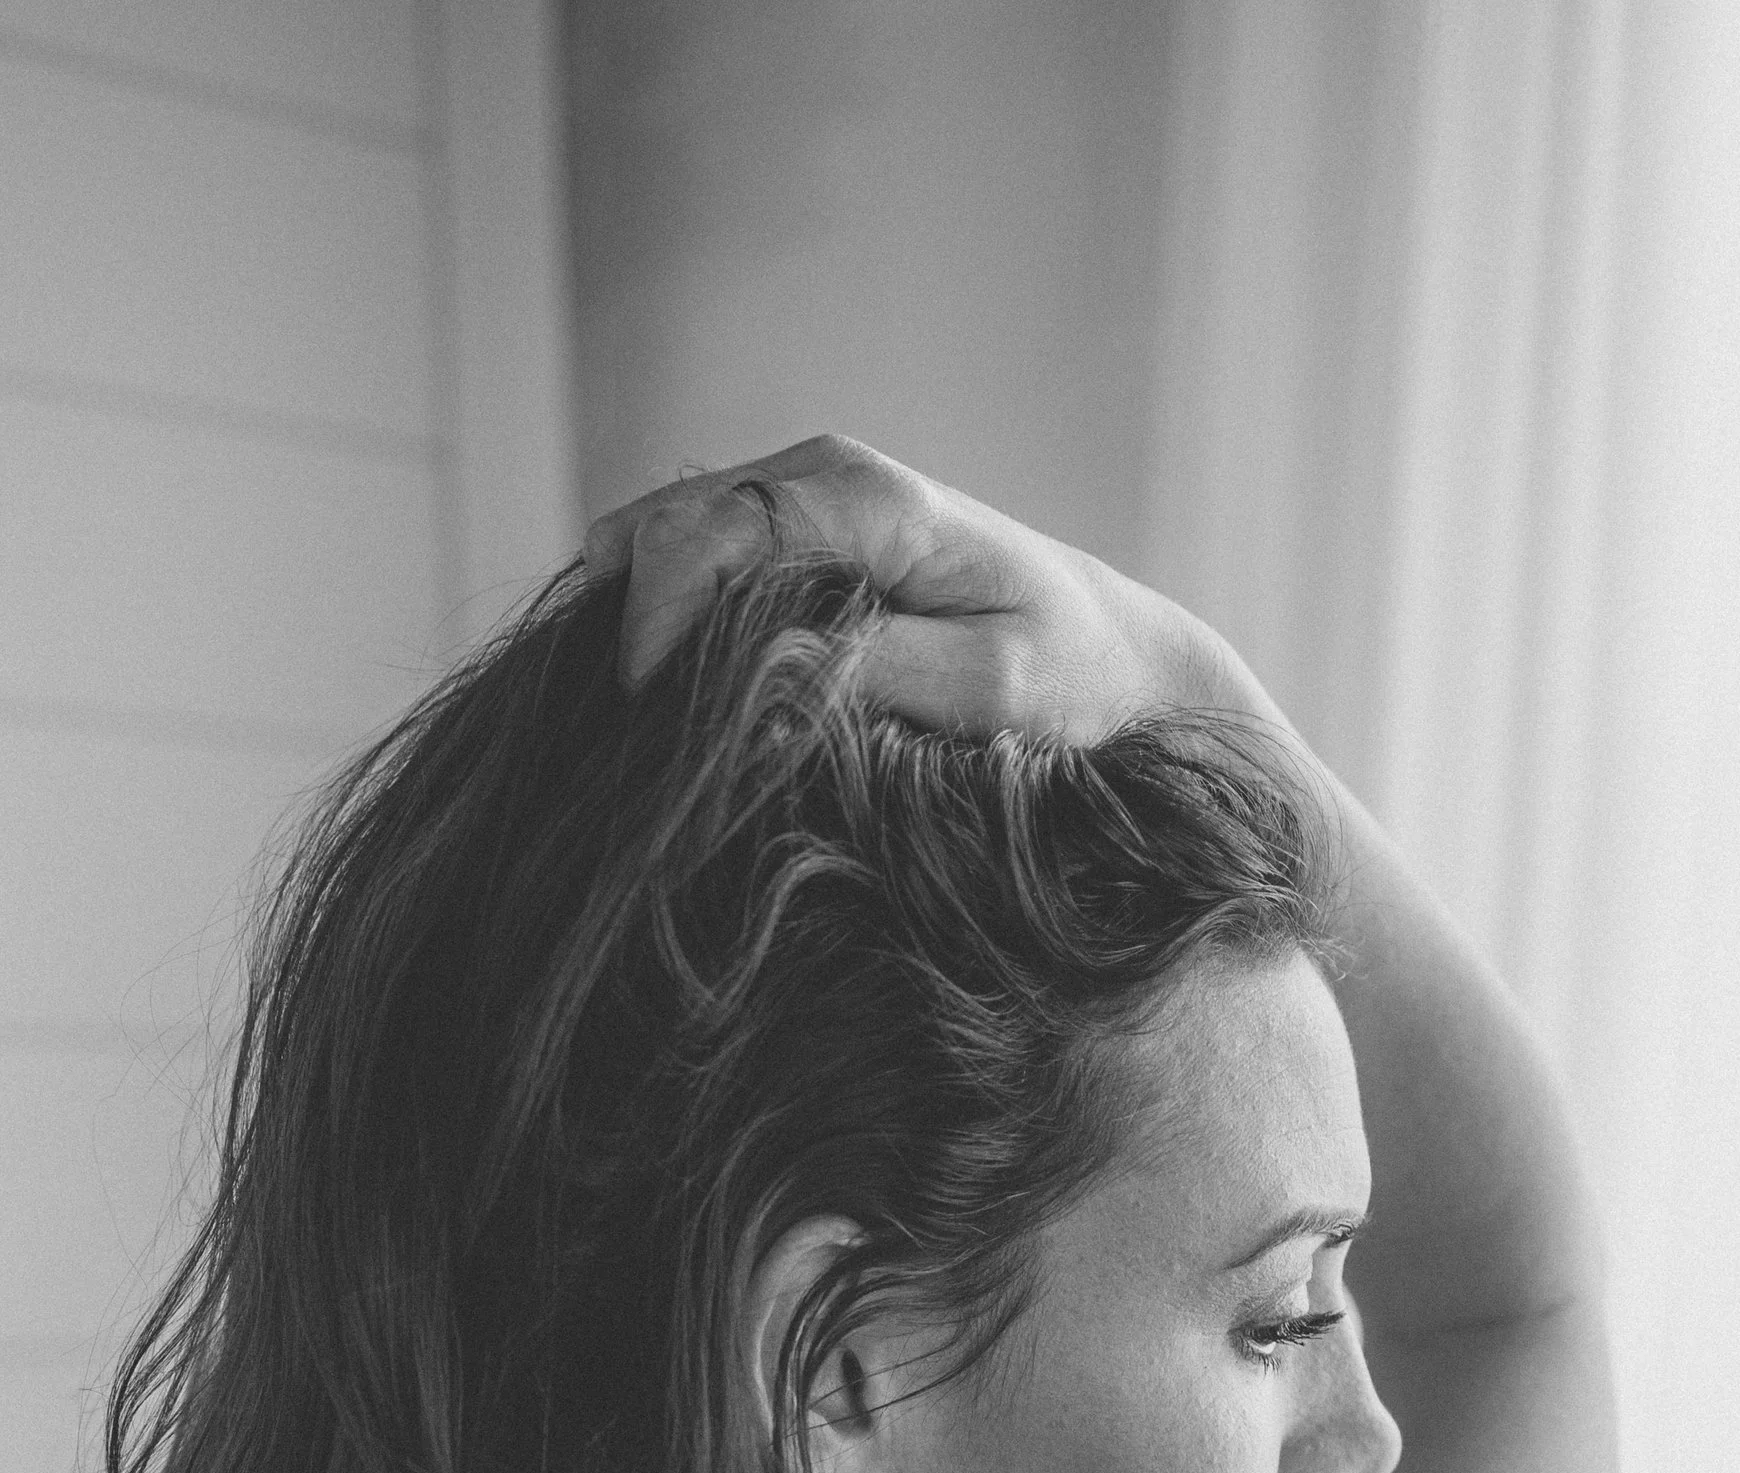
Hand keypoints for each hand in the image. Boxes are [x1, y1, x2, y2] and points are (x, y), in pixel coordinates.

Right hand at [580, 433, 1259, 742]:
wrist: (1118, 654)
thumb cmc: (1071, 681)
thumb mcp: (989, 693)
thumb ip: (875, 671)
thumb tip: (763, 667)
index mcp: (871, 499)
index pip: (723, 530)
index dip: (663, 613)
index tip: (640, 703)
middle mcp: (825, 472)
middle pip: (675, 521)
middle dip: (629, 618)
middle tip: (621, 732)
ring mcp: (802, 492)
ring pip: (665, 531)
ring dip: (629, 614)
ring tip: (625, 715)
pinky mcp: (792, 530)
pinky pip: (689, 553)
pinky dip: (649, 610)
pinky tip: (647, 684)